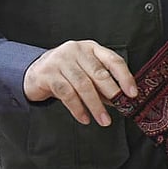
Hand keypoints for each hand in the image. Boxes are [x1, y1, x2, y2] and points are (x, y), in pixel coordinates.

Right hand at [23, 40, 137, 125]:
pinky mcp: (48, 74)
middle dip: (111, 93)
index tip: (132, 93)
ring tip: (104, 120)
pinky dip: (77, 109)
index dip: (125, 77)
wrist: (35, 71)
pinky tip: (84, 118)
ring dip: (95, 106)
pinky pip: (67, 94)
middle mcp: (77, 51)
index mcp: (91, 48)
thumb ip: (101, 82)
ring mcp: (61, 61)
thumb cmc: (67, 72)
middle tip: (120, 107)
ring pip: (83, 85)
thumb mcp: (86, 71)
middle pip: (99, 73)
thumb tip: (120, 99)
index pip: (113, 60)